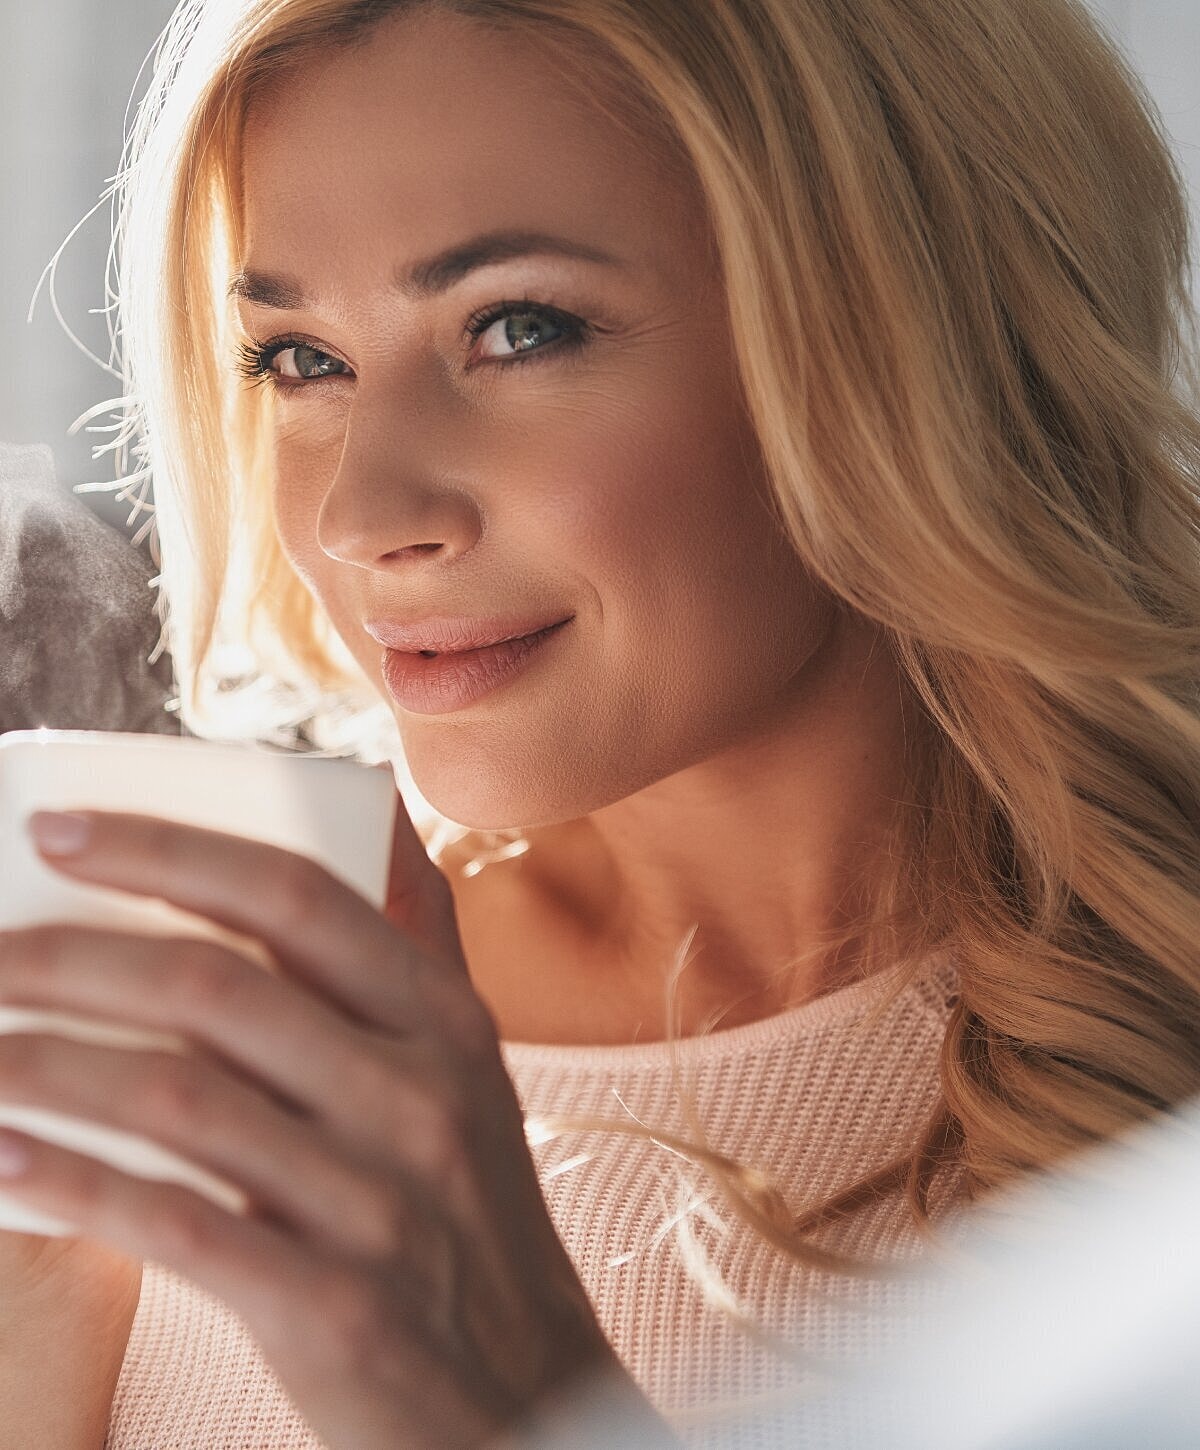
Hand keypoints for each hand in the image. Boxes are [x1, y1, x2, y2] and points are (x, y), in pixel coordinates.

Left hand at [0, 800, 628, 1449]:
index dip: (166, 851)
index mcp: (444, 1019)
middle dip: (68, 958)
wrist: (529, 1395)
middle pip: (212, 988)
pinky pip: (169, 1224)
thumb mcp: (471, 1071)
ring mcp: (377, 1203)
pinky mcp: (330, 1308)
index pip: (295, 895)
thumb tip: (379, 819)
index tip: (56, 830)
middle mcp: (418, 1094)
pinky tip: (2, 1159)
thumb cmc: (470, 1215)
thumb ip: (420, 949)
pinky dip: (69, 1183)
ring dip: (44, 1065)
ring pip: (174, 1098)